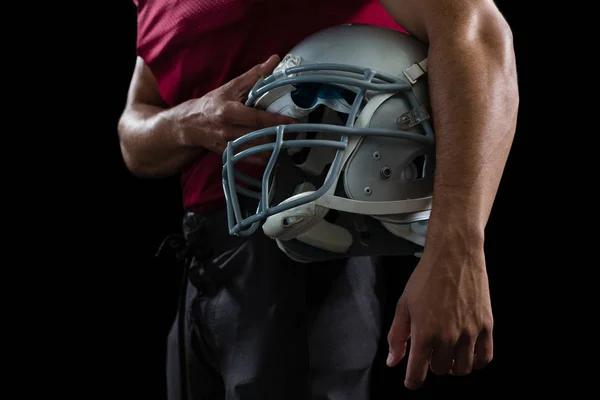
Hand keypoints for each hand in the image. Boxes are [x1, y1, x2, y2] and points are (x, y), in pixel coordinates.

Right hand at [174, 55, 296, 163]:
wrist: (189, 125)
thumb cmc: (212, 104)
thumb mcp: (231, 88)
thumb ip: (254, 75)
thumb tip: (274, 60)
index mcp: (229, 112)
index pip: (257, 118)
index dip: (276, 121)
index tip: (292, 122)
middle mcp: (228, 130)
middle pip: (259, 136)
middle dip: (279, 135)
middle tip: (296, 133)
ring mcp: (228, 144)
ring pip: (256, 150)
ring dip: (274, 148)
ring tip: (288, 142)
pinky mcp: (228, 154)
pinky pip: (249, 159)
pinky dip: (264, 158)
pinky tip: (274, 153)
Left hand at [386, 241, 493, 389]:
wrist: (454, 255)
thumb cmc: (426, 278)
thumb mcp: (403, 305)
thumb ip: (397, 336)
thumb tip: (392, 362)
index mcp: (424, 333)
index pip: (417, 374)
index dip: (412, 381)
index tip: (412, 380)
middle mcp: (448, 337)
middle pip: (440, 371)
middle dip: (432, 365)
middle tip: (430, 349)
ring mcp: (470, 333)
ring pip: (463, 369)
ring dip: (453, 366)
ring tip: (448, 351)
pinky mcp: (486, 326)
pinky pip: (485, 358)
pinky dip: (476, 361)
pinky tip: (467, 352)